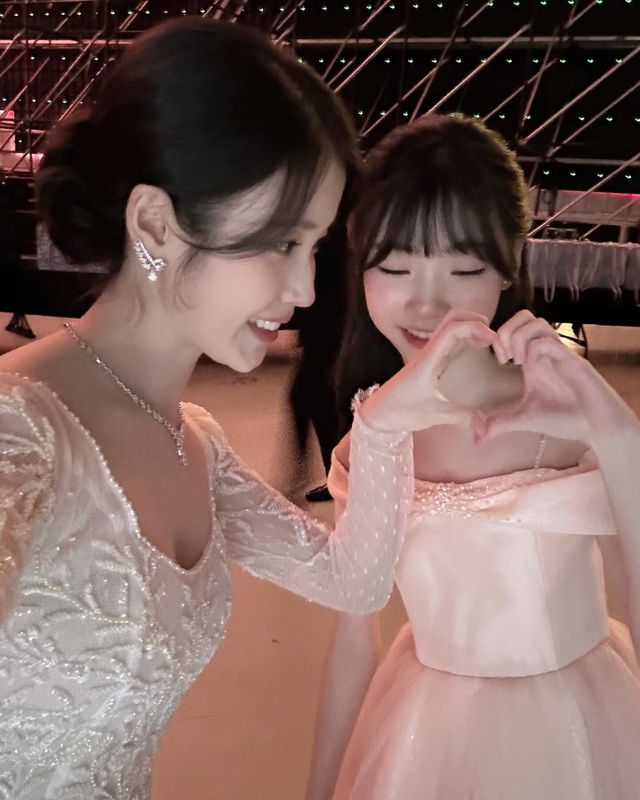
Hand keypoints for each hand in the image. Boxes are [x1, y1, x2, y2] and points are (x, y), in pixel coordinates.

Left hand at [360, 309, 496, 432]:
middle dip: (475, 319)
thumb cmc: (400, 411)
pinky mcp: (430, 360)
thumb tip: (485, 426)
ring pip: (450, 325)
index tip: (492, 340)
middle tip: (492, 338)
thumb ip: (462, 417)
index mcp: (428, 358)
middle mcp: (429, 351)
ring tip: (487, 342)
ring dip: (470, 326)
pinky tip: (475, 347)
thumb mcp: (433, 415)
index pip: (453, 329)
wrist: (377, 413)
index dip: (475, 327)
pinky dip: (465, 336)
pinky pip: (448, 339)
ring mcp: (429, 354)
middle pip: (452, 318)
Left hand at [475, 311, 636, 445]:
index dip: (498, 337)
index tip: (497, 360)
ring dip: (519, 338)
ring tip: (516, 362)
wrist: (597, 426)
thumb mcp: (523, 419)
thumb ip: (499, 424)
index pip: (514, 327)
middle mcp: (544, 351)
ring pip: (536, 322)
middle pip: (524, 316)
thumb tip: (475, 440)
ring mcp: (558, 354)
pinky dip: (533, 349)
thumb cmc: (564, 418)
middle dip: (506, 331)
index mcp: (532, 359)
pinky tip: (530, 367)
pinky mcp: (572, 361)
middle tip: (504, 357)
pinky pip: (548, 342)